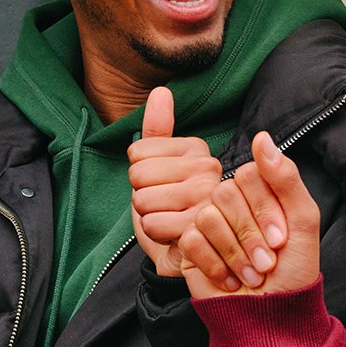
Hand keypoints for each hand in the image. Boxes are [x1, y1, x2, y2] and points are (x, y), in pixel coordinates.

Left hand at [128, 86, 224, 279]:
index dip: (140, 174)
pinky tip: (173, 236)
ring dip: (147, 217)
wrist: (192, 256)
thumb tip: (161, 90)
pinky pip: (152, 224)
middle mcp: (209, 169)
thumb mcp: (161, 167)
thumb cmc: (174, 211)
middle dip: (141, 196)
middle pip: (138, 174)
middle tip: (165, 207)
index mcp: (198, 151)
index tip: (163, 186)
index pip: (137, 152)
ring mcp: (208, 198)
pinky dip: (155, 234)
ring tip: (169, 221)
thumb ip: (158, 130)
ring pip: (142, 200)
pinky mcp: (201, 227)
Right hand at [177, 131, 319, 298]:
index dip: (264, 208)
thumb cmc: (293, 271)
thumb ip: (286, 177)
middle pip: (226, 193)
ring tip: (251, 276)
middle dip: (250, 234)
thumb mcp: (303, 221)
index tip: (281, 239)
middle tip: (267, 262)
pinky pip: (191, 239)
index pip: (249, 174)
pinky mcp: (190, 246)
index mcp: (259, 190)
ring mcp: (209, 222)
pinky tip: (230, 281)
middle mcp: (232, 202)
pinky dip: (215, 265)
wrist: (271, 317)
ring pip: (207, 215)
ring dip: (234, 253)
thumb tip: (262, 137)